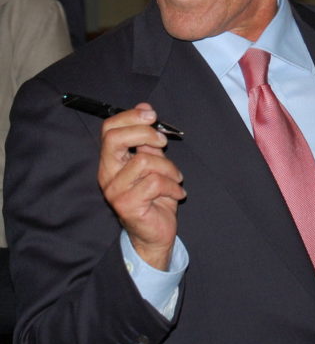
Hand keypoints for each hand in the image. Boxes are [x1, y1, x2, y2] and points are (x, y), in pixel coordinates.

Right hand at [98, 103, 185, 269]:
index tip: (152, 116)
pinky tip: (178, 193)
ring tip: (176, 178)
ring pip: (144, 161)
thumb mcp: (154, 162)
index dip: (130, 117)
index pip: (109, 129)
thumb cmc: (155, 197)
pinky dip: (173, 185)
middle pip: (114, 138)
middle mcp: (107, 174)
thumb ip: (147, 139)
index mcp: (111, 160)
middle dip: (144, 132)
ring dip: (168, 167)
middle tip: (163, 142)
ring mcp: (115, 191)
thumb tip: (145, 109)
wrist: (156, 234)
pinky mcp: (127, 205)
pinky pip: (155, 183)